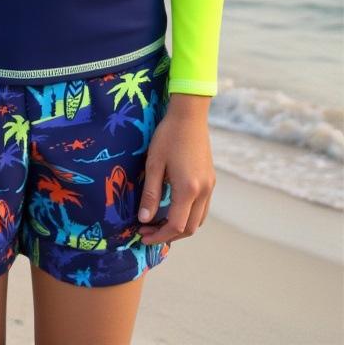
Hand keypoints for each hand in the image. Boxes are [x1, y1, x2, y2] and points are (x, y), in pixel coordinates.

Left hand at [137, 98, 215, 245]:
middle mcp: (203, 192)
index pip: (176, 225)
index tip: (142, 234)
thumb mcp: (154, 164)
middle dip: (168, 235)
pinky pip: (202, 207)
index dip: (159, 235)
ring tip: (159, 223)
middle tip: (147, 231)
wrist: (190, 116)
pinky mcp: (211, 180)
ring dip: (181, 227)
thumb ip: (150, 194)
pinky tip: (174, 208)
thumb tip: (144, 219)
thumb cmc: (168, 136)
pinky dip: (189, 215)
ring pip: (199, 220)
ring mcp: (210, 186)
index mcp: (188, 189)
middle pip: (190, 228)